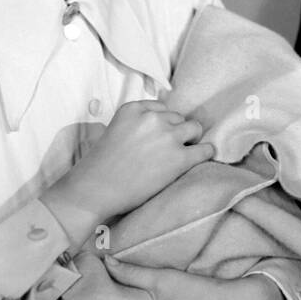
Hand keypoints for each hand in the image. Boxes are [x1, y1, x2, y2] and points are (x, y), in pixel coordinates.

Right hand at [45, 100, 214, 241]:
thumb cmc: (99, 167)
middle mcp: (152, 118)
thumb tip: (160, 130)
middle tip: (168, 150)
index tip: (159, 136)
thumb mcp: (114, 130)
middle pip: (178, 118)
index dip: (163, 124)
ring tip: (184, 154)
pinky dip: (206, 152)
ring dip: (190, 140)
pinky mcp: (179, 157)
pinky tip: (202, 157)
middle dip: (176, 132)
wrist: (94, 190)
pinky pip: (205, 149)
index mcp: (134, 108)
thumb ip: (136, 124)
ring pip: (194, 129)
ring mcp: (167, 136)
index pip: (161, 108)